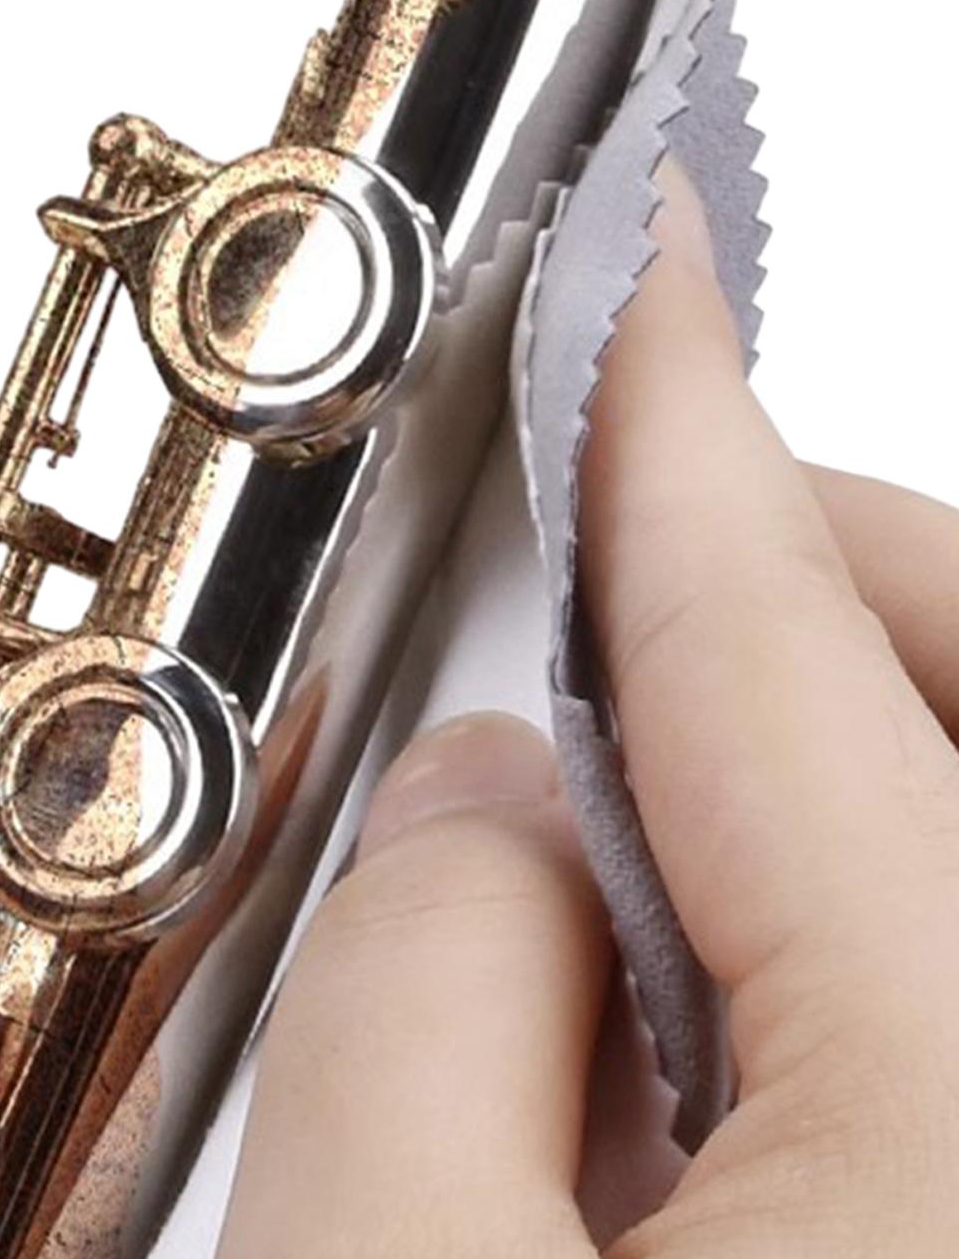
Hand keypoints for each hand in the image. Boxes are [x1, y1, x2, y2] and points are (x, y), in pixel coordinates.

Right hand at [216, 172, 958, 1257]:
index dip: (658, 411)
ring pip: (947, 807)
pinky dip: (845, 919)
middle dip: (778, 575)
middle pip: (942, 680)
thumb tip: (464, 808)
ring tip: (612, 855)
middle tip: (602, 578)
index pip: (774, 640)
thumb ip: (393, 991)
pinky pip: (943, 971)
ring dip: (809, 762)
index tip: (630, 260)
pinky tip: (698, 1036)